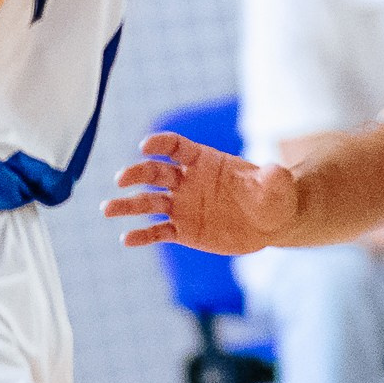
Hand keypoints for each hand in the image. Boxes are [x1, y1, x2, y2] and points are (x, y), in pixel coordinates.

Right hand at [106, 132, 300, 253]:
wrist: (269, 221)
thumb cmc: (272, 195)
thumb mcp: (276, 184)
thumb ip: (271, 177)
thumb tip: (274, 171)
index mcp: (204, 160)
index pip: (176, 147)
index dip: (160, 144)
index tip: (145, 145)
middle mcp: (187, 180)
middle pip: (155, 172)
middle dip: (136, 173)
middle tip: (121, 179)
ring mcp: (182, 205)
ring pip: (148, 202)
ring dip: (127, 204)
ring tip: (107, 208)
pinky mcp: (183, 230)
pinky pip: (158, 231)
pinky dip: (142, 235)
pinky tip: (126, 238)